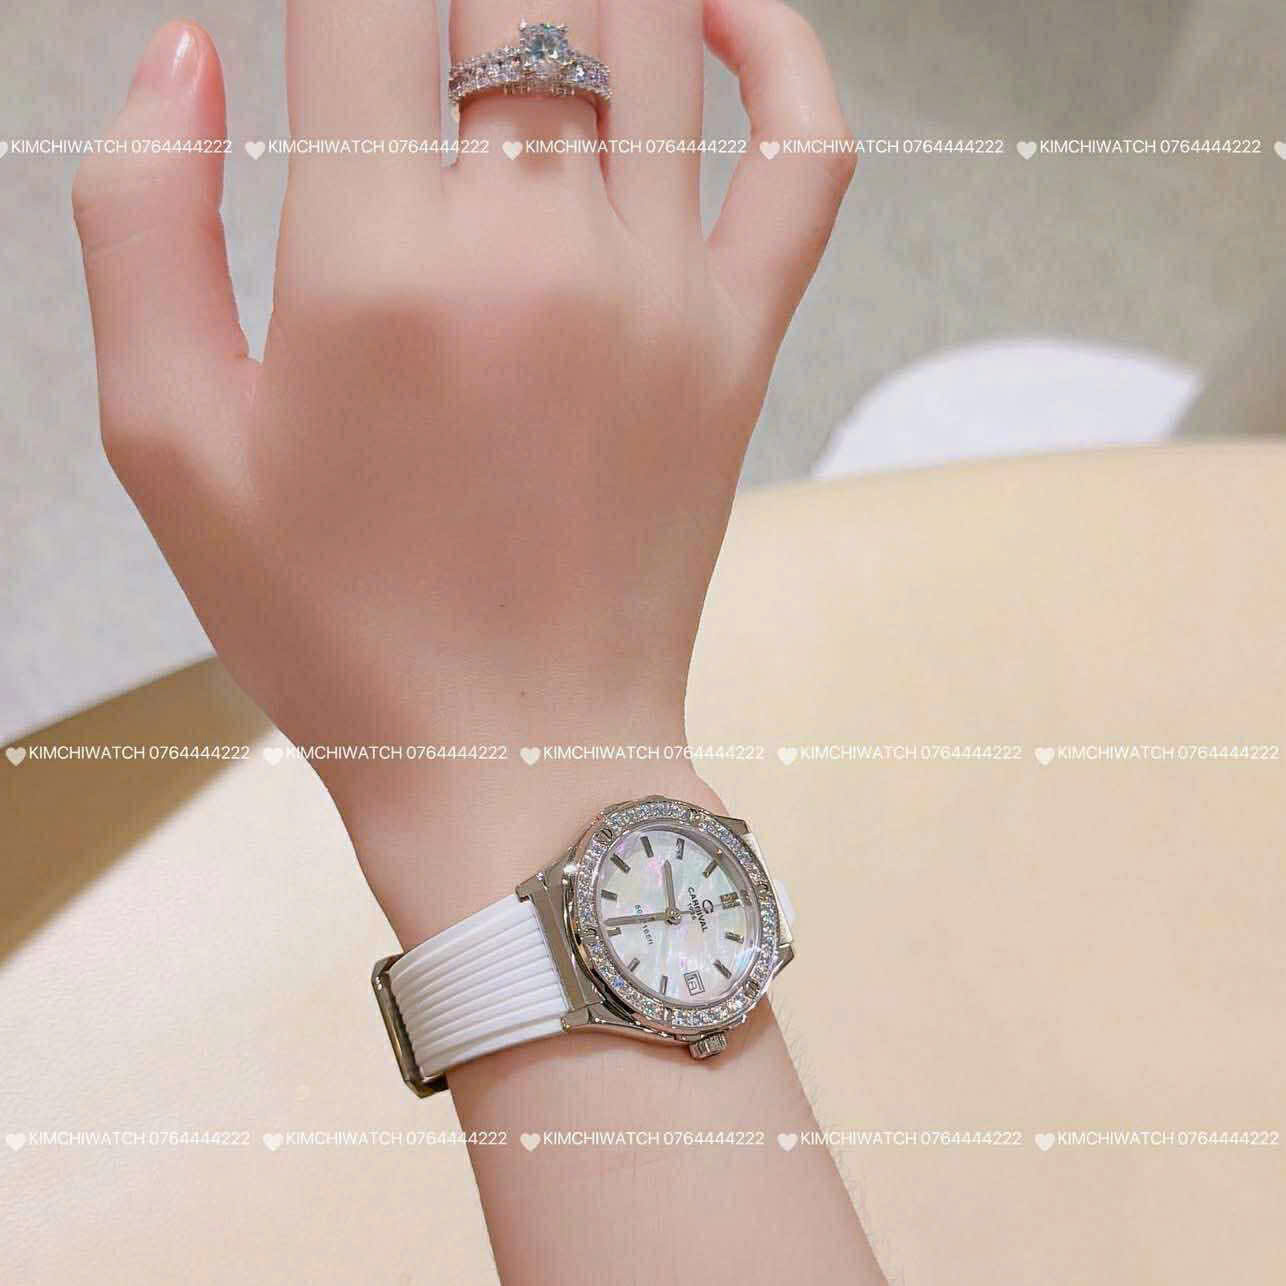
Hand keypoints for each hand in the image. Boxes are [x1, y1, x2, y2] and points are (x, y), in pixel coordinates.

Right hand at [72, 5, 854, 940]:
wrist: (514, 754)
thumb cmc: (335, 625)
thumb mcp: (170, 443)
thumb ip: (142, 221)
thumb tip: (192, 54)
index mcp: (376, 272)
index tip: (339, 17)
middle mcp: (536, 253)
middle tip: (426, 35)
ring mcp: (664, 293)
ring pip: (655, 28)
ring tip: (523, 11)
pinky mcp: (742, 343)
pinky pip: (807, 151)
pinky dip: (782, 51)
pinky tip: (718, 15)